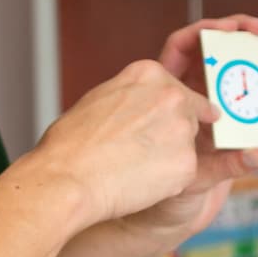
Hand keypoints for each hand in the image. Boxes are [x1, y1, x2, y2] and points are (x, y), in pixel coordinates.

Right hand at [32, 58, 218, 227]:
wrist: (67, 178)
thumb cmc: (71, 143)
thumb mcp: (101, 97)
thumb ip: (133, 96)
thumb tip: (145, 104)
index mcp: (149, 74)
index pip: (179, 90)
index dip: (171, 111)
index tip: (165, 123)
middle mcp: (172, 96)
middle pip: (189, 117)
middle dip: (172, 135)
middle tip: (140, 152)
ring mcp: (182, 129)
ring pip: (187, 146)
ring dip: (170, 158)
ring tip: (134, 167)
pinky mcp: (188, 163)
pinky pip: (185, 173)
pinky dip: (168, 182)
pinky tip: (140, 182)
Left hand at [120, 16, 257, 242]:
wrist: (149, 215)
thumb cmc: (147, 188)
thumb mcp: (181, 174)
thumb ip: (224, 165)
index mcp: (164, 92)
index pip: (187, 48)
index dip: (210, 33)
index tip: (233, 30)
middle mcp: (188, 98)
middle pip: (219, 58)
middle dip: (246, 42)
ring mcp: (210, 115)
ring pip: (239, 83)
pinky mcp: (228, 133)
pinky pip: (251, 110)